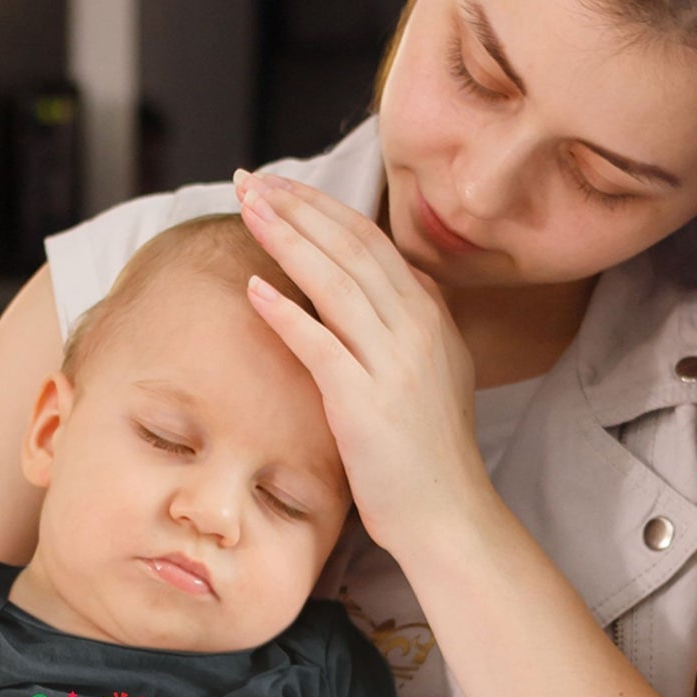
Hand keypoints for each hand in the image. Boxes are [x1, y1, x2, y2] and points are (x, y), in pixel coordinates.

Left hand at [232, 167, 485, 549]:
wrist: (449, 515)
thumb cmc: (424, 455)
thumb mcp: (425, 375)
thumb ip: (399, 329)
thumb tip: (361, 294)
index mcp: (430, 316)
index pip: (370, 241)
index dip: (320, 207)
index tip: (278, 186)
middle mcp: (418, 328)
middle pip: (351, 248)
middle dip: (297, 207)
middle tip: (250, 181)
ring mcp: (395, 363)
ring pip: (336, 282)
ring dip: (287, 240)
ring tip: (247, 210)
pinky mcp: (367, 403)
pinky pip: (321, 345)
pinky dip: (287, 313)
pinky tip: (254, 289)